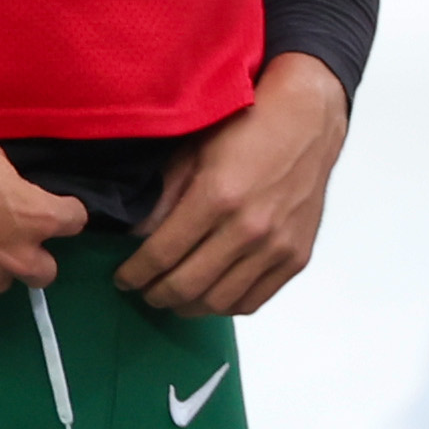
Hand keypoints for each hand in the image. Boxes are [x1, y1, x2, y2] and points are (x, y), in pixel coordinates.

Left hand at [114, 53, 348, 316]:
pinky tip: (208, 295)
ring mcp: (276, 248)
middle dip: (156, 294)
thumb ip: (164, 195)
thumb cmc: (245, 126)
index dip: (136, 273)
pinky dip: (225, 306)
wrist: (306, 122)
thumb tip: (136, 233)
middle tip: (142, 290)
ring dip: (188, 307)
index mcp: (216, 197)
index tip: (122, 278)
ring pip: (220, 302)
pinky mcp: (296, 258)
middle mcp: (248, 229)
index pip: (163, 253)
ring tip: (171, 297)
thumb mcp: (193, 149)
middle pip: (189, 285)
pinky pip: (254, 300)